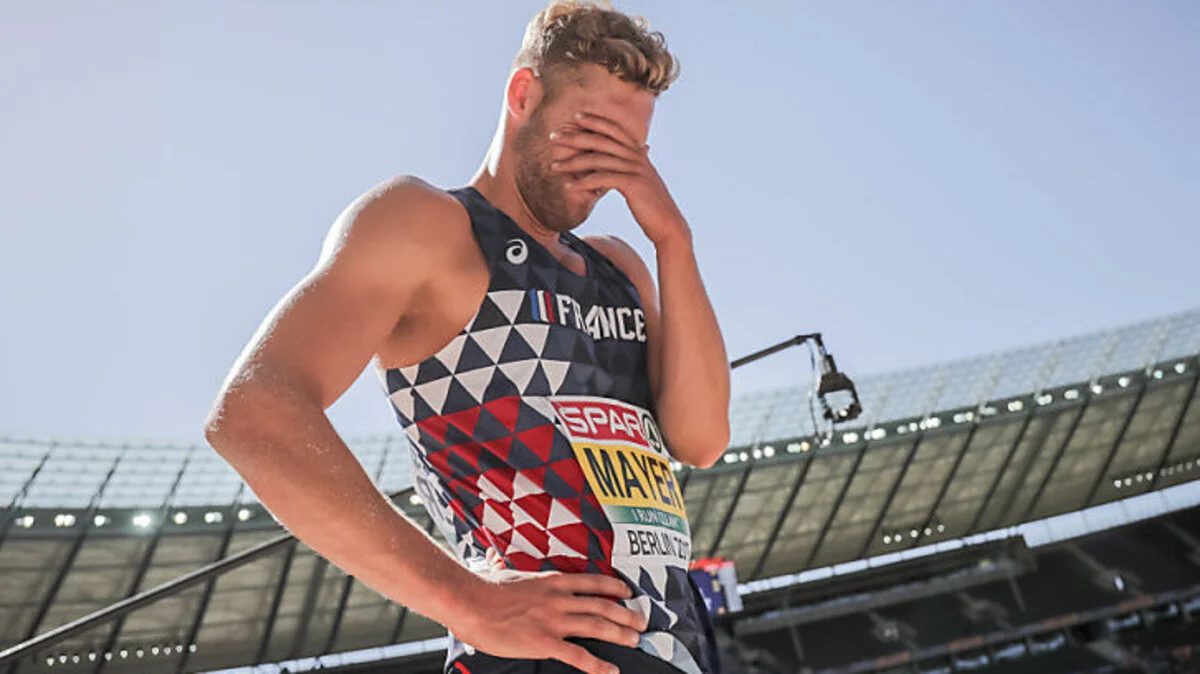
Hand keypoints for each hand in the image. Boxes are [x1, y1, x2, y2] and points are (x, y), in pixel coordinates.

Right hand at [451, 550, 649, 673]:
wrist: (470, 602)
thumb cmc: (482, 589)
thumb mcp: (502, 573)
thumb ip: (507, 569)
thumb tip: (494, 561)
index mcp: (551, 581)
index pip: (591, 582)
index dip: (613, 587)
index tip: (627, 591)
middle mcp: (558, 599)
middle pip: (602, 605)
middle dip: (625, 613)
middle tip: (642, 621)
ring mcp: (554, 620)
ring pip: (597, 626)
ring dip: (620, 634)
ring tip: (635, 640)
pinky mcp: (545, 642)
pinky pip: (579, 656)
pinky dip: (598, 665)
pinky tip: (611, 671)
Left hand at [549, 112, 689, 246]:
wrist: (667, 223)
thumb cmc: (651, 204)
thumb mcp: (642, 179)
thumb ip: (632, 165)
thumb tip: (628, 156)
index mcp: (638, 153)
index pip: (614, 129)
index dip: (595, 121)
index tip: (576, 117)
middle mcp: (637, 157)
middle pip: (601, 141)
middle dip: (575, 136)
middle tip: (554, 136)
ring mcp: (635, 169)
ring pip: (598, 160)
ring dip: (572, 162)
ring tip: (554, 166)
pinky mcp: (632, 184)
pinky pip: (602, 179)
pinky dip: (583, 183)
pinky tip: (569, 187)